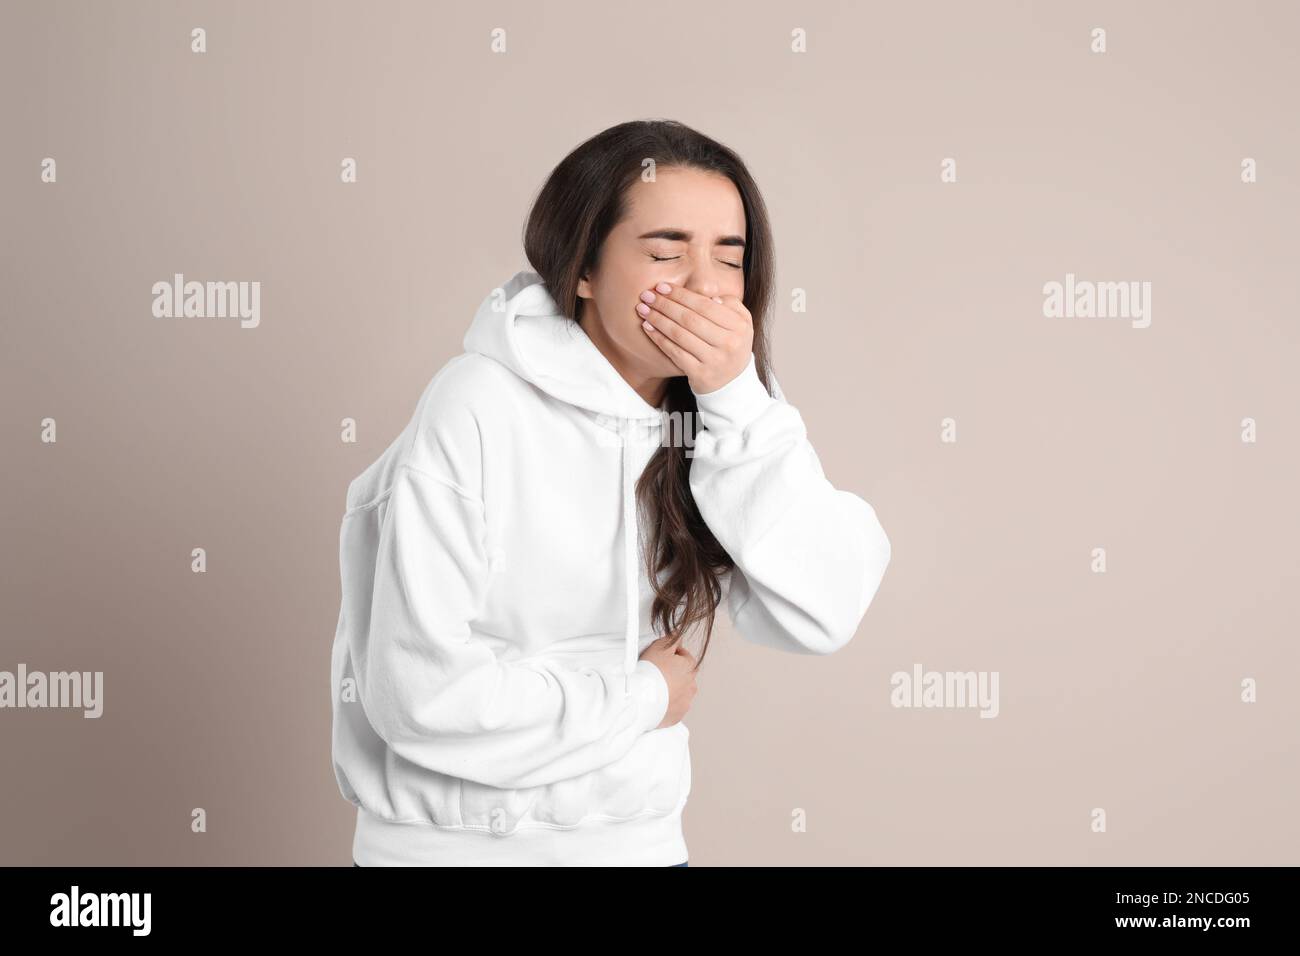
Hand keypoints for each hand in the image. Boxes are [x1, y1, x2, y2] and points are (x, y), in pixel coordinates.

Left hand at [636, 282, 753, 393]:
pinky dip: (659, 338)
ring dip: (658, 319)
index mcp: (739, 326)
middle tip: (646, 295)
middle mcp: (728, 343)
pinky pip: (675, 352)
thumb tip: (710, 296)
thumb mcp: (741, 323)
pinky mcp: (700, 374)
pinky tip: (648, 328)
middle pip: (689, 318)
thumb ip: (730, 304)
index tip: (662, 286)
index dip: (681, 294)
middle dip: (665, 304)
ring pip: (680, 335)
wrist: (733, 382)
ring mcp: (714, 360)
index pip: (704, 305)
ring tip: (643, 309)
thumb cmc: (731, 344)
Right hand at [638, 635, 698, 727]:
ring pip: (681, 692)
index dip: (672, 655)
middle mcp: (691, 684)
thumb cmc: (650, 673)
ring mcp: (686, 701)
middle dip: (674, 672)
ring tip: (656, 688)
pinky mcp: (678, 715)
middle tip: (657, 673)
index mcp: (689, 667)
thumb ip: (671, 639)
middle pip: (684, 675)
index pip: (685, 656)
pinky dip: (669, 703)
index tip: (661, 658)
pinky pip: (675, 707)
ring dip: (673, 689)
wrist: (641, 699)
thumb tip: (678, 634)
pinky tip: (657, 700)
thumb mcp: (659, 647)